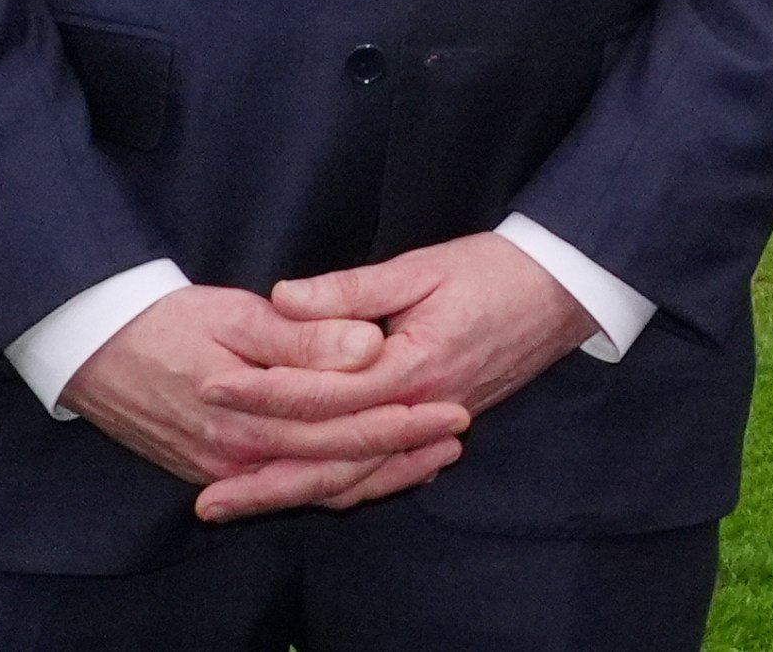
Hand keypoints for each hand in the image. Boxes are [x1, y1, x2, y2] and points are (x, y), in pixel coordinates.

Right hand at [63, 284, 469, 522]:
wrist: (89, 348)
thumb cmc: (164, 321)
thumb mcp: (235, 316)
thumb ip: (303, 337)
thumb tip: (366, 349)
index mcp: (248, 417)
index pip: (343, 427)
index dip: (401, 418)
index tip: (453, 403)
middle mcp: (238, 456)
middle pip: (337, 466)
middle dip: (402, 453)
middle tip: (457, 433)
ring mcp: (227, 470)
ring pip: (316, 486)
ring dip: (376, 475)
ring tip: (432, 458)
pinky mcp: (218, 470)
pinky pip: (289, 486)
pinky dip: (335, 483)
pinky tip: (371, 471)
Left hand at [202, 234, 599, 519]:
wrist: (566, 289)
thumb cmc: (495, 269)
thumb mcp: (422, 266)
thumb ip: (350, 290)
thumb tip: (282, 299)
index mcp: (412, 365)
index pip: (324, 392)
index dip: (264, 392)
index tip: (211, 388)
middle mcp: (421, 408)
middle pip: (332, 458)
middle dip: (266, 478)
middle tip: (206, 494)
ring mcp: (433, 425)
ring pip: (356, 476)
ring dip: (295, 494)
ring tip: (238, 506)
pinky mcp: (439, 428)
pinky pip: (385, 474)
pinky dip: (343, 488)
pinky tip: (306, 495)